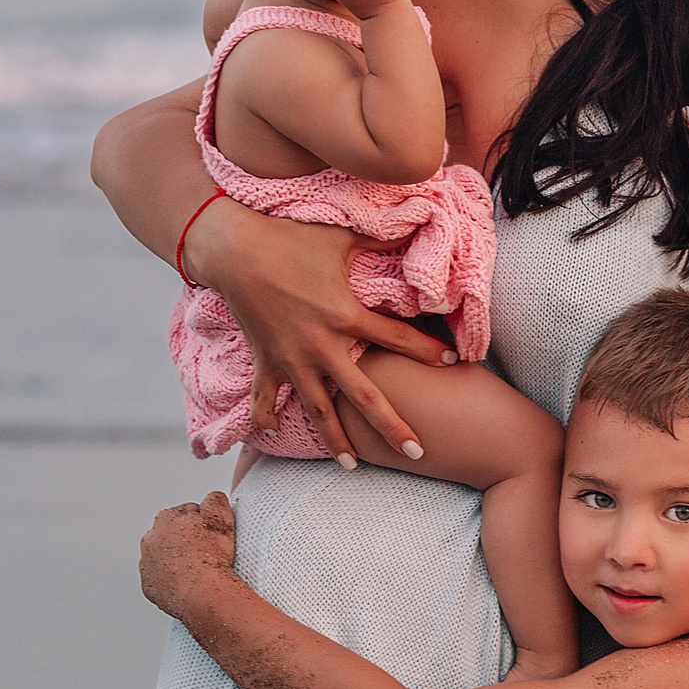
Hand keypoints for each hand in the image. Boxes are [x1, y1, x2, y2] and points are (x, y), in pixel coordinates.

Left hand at [140, 491, 239, 617]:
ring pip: (166, 558)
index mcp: (165, 519)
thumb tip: (212, 499)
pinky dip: (175, 581)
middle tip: (208, 550)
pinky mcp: (151, 588)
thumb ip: (215, 499)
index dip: (204, 521)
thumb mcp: (221, 515)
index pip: (187, 512)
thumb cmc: (210, 555)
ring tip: (201, 568)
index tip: (213, 532)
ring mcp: (148, 566)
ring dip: (180, 560)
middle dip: (188, 539)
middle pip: (173, 535)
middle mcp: (150, 541)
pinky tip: (192, 583)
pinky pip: (164, 581)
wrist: (202, 593)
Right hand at [182, 198, 453, 460]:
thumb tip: (416, 224)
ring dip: (335, 439)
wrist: (233, 249)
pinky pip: (265, 398)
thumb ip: (381, 240)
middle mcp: (321, 346)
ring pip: (318, 410)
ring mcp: (291, 358)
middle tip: (417, 452)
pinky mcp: (265, 360)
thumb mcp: (342, 238)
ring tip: (353, 464)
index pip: (399, 339)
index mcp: (346, 316)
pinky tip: (274, 435)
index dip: (429, 351)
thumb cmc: (290, 238)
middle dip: (392, 426)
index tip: (455, 363)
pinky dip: (267, 418)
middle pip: (364, 396)